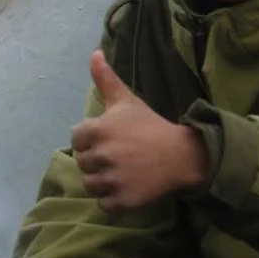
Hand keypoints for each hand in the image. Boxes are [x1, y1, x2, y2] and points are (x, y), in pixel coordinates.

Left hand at [70, 51, 207, 212]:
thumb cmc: (150, 125)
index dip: (92, 139)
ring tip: (124, 171)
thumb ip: (105, 79)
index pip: (77, 139)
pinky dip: (113, 200)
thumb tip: (93, 53)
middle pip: (83, 163)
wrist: (182, 154)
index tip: (112, 138)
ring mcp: (112, 180)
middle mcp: (102, 155)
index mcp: (98, 130)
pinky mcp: (122, 201)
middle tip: (122, 155)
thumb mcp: (127, 100)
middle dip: (99, 160)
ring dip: (103, 181)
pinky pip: (104, 204)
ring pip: (90, 185)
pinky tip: (128, 186)